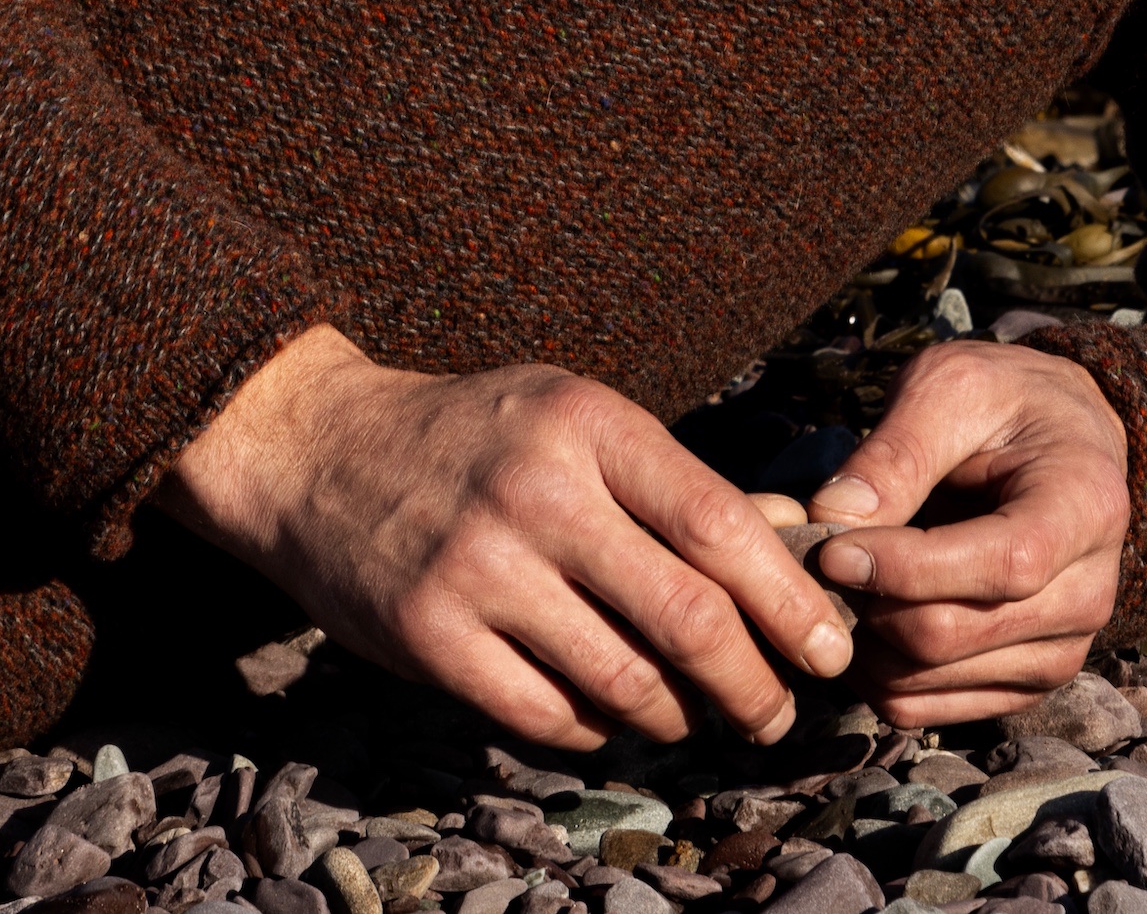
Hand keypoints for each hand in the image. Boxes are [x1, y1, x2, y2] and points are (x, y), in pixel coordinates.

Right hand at [154, 323, 857, 749]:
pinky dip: (595, 729)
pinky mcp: (429, 636)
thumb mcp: (574, 416)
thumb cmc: (477, 439)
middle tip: (776, 713)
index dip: (789, 600)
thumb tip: (793, 551)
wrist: (317, 452)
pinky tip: (607, 715)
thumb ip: (670, 482)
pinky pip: (547, 716)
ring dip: (676, 716)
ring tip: (691, 716)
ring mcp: (478, 569)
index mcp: (588, 425)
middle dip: (754, 684)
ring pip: (624, 680)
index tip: (829, 647)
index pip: (719, 524)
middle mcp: (538, 495)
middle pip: (687, 616)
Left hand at [803, 337, 1128, 726]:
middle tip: (814, 562)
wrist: (1058, 443)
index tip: (832, 548)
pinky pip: (922, 708)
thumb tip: (831, 517)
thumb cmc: (1004, 404)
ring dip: (860, 640)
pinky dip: (871, 674)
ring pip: (926, 680)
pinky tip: (859, 617)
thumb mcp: (952, 388)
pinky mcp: (1020, 686)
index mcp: (1085, 508)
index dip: (907, 568)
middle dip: (865, 602)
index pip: (1001, 566)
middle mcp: (1087, 595)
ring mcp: (1058, 652)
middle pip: (950, 634)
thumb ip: (897, 451)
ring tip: (835, 583)